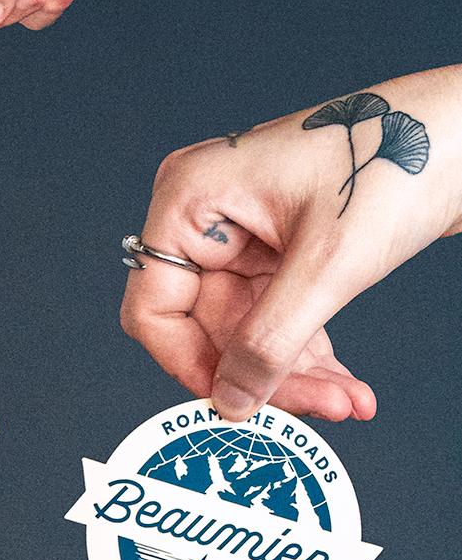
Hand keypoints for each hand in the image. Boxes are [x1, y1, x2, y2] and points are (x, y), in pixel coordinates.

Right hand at [120, 66, 461, 420]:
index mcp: (192, 198)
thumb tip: (231, 401)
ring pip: (246, 335)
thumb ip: (269, 342)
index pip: (156, 310)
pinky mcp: (277, 252)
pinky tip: (343, 381)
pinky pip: (275, 322)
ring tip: (345, 397)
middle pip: (209, 330)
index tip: (233, 401)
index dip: (190, 363)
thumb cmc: (402, 152)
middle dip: (267, 374)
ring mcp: (243, 235)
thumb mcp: (328, 263)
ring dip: (295, 374)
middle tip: (319, 407)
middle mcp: (207, 217)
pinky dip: (308, 355)